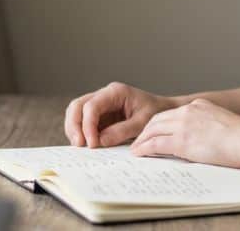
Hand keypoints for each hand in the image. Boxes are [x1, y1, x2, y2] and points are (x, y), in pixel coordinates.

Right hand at [64, 82, 178, 147]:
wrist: (165, 111)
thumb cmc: (156, 112)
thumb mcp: (143, 122)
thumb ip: (122, 131)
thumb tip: (100, 141)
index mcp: (115, 92)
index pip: (92, 106)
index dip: (88, 125)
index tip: (92, 143)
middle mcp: (104, 95)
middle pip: (77, 106)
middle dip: (74, 126)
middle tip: (79, 145)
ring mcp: (100, 105)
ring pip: (76, 113)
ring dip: (75, 130)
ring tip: (81, 147)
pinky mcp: (100, 116)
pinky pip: (83, 123)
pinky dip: (81, 134)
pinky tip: (86, 145)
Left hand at [129, 98, 239, 168]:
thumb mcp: (222, 124)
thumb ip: (208, 126)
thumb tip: (202, 140)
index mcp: (199, 106)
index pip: (171, 113)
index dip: (159, 123)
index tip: (153, 131)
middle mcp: (188, 111)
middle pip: (158, 119)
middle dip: (146, 130)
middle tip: (139, 140)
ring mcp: (184, 125)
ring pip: (153, 130)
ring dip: (142, 140)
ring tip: (135, 148)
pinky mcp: (182, 141)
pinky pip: (155, 144)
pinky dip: (144, 148)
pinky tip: (138, 153)